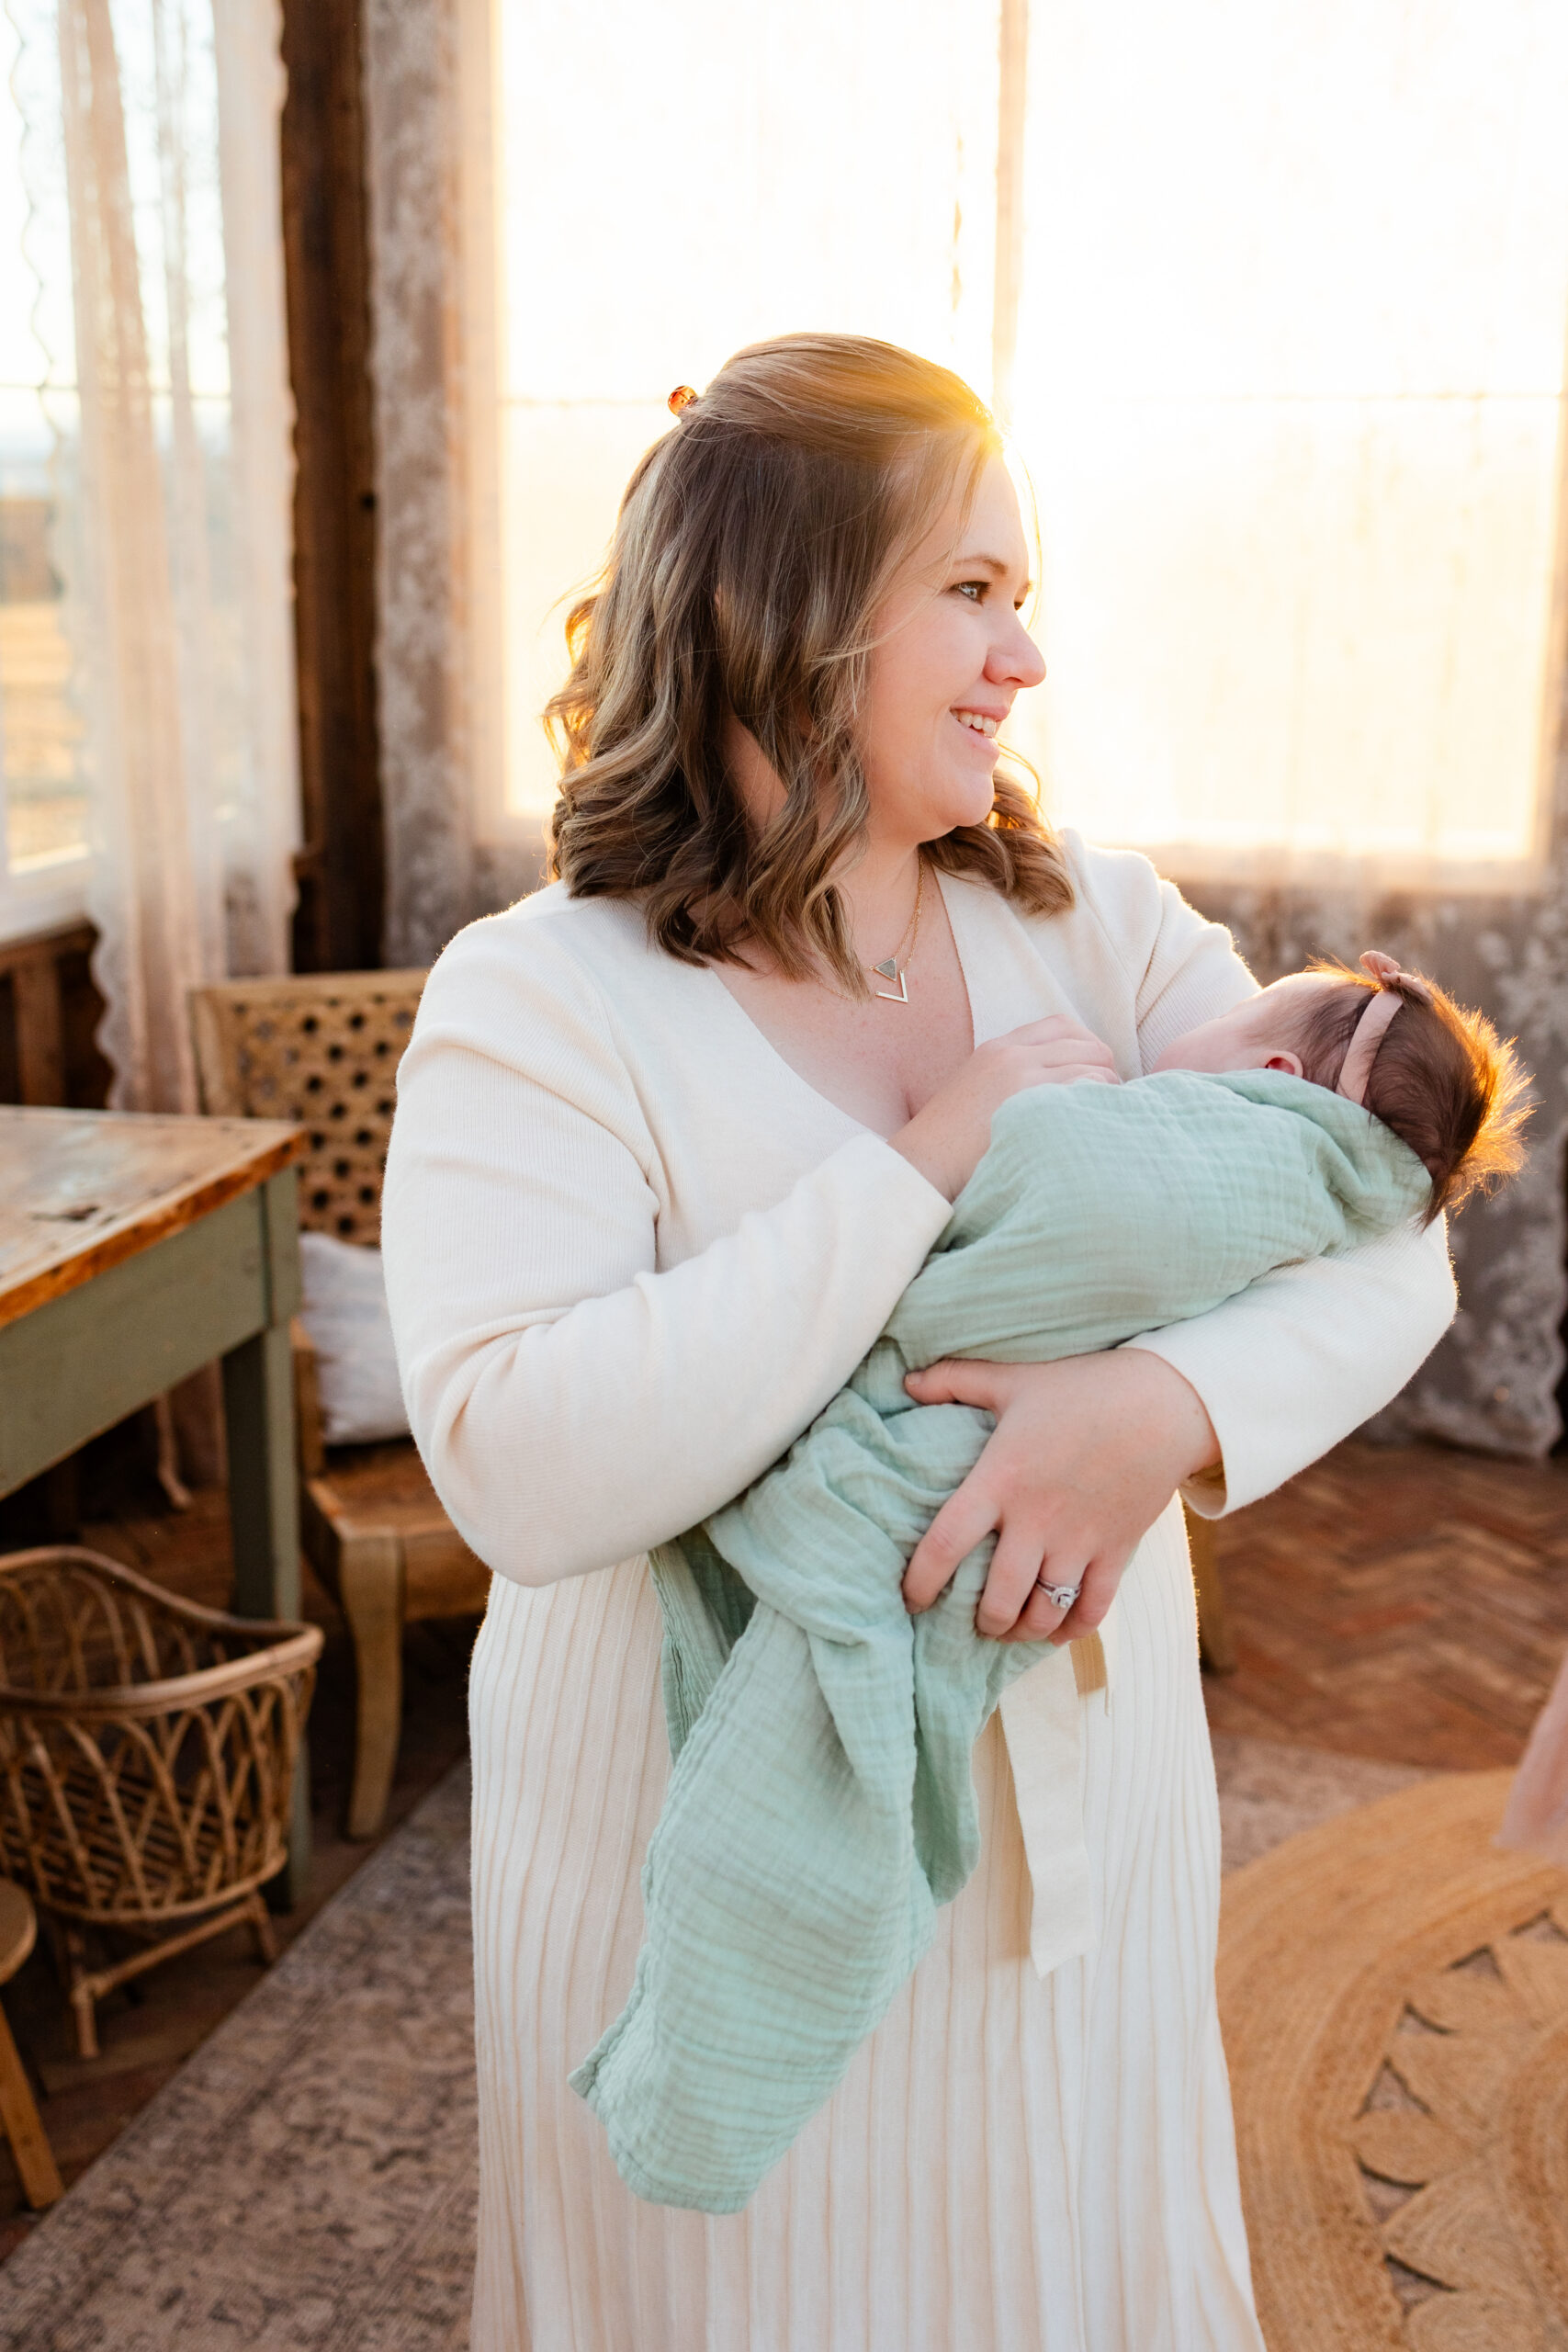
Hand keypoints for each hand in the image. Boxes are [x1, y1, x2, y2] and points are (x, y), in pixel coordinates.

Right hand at [889, 1017, 1119, 1200]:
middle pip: (1085, 1042)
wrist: (922, 1163)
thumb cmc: (946, 1144)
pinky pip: (1087, 1086)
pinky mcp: (1032, 1100)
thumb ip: (1009, 1082)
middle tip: (1110, 1096)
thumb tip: (1052, 1091)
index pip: (1061, 1025)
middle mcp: (1011, 1054)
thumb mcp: (975, 1093)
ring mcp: (1022, 1075)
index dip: (1087, 1044)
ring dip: (1109, 1087)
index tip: (1093, 1070)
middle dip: (1105, 1066)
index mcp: (998, 1048)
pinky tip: (1098, 1122)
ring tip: (1108, 1112)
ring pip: (1093, 1063)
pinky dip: (1101, 1100)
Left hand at [900, 1350, 1218, 1641]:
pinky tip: (1055, 1631)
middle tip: (969, 1620)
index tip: (909, 1599)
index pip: (947, 1543)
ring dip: (1021, 1630)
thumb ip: (956, 1380)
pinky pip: (1093, 1610)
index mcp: (1001, 1479)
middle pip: (997, 1597)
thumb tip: (908, 1381)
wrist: (1165, 1403)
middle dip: (980, 1620)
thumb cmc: (1083, 1388)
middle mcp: (1037, 1519)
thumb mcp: (1014, 1379)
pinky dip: (1071, 1631)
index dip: (920, 1580)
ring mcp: (1080, 1541)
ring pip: (1044, 1612)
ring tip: (1007, 1628)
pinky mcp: (1117, 1552)